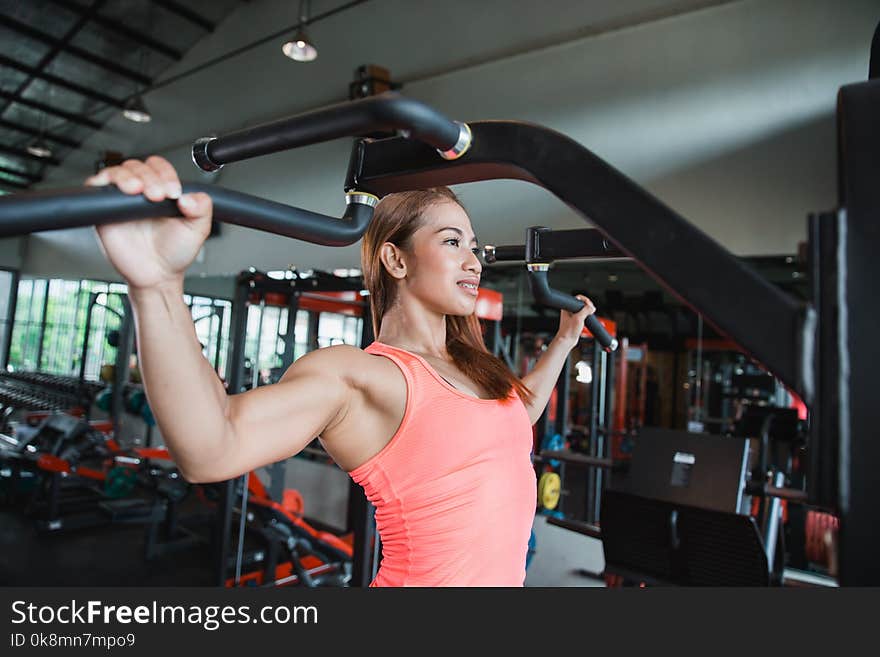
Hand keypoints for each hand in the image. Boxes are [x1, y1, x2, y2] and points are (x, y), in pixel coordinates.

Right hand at [86, 156, 212, 290]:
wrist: (157, 275)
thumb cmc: (174, 252)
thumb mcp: (197, 230)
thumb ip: (202, 210)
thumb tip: (191, 197)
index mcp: (163, 191)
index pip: (159, 168)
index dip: (165, 174)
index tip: (173, 192)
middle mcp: (141, 193)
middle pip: (138, 166)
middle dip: (149, 177)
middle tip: (157, 196)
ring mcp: (122, 200)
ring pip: (117, 172)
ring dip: (127, 176)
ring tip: (138, 190)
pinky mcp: (104, 210)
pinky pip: (95, 188)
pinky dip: (102, 182)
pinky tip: (117, 191)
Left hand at [555, 294, 595, 347]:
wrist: (567, 341)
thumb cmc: (568, 330)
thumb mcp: (579, 318)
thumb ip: (586, 310)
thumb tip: (592, 307)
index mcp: (568, 307)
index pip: (578, 298)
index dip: (586, 301)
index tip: (590, 306)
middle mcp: (570, 310)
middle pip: (582, 304)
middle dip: (588, 306)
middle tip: (591, 311)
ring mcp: (573, 316)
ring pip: (584, 310)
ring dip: (588, 312)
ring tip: (590, 315)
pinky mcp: (576, 321)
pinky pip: (584, 316)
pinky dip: (588, 317)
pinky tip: (588, 320)